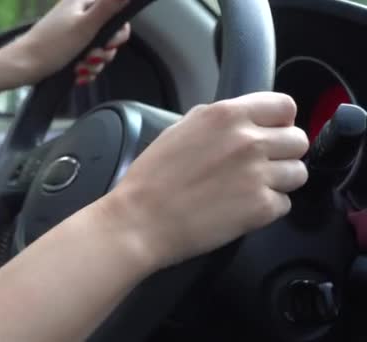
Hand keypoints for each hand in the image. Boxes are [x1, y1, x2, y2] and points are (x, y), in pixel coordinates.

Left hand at [4, 0, 130, 84]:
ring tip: (80, 67)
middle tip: (90, 57)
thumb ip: (109, 6)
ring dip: (93, 64)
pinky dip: (85, 70)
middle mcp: (78, 15)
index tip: (108, 44)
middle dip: (103, 52)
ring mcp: (72, 33)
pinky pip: (87, 60)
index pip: (116, 13)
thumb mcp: (85, 25)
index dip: (117, 33)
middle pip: (108, 35)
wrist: (23, 67)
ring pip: (98, 50)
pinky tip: (77, 74)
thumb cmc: (51, 46)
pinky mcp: (67, 49)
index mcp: (82, 3)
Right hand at [102, 92, 308, 270]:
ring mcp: (258, 175)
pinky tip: (240, 208)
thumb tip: (238, 121)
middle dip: (282, 153)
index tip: (270, 134)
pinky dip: (267, 208)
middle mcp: (249, 140)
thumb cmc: (151, 179)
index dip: (279, 122)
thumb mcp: (178, 130)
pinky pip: (284, 204)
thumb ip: (215, 121)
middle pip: (298, 140)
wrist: (140, 220)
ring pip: (298, 173)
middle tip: (259, 166)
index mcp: (227, 115)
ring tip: (249, 190)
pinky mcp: (261, 208)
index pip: (285, 106)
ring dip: (279, 182)